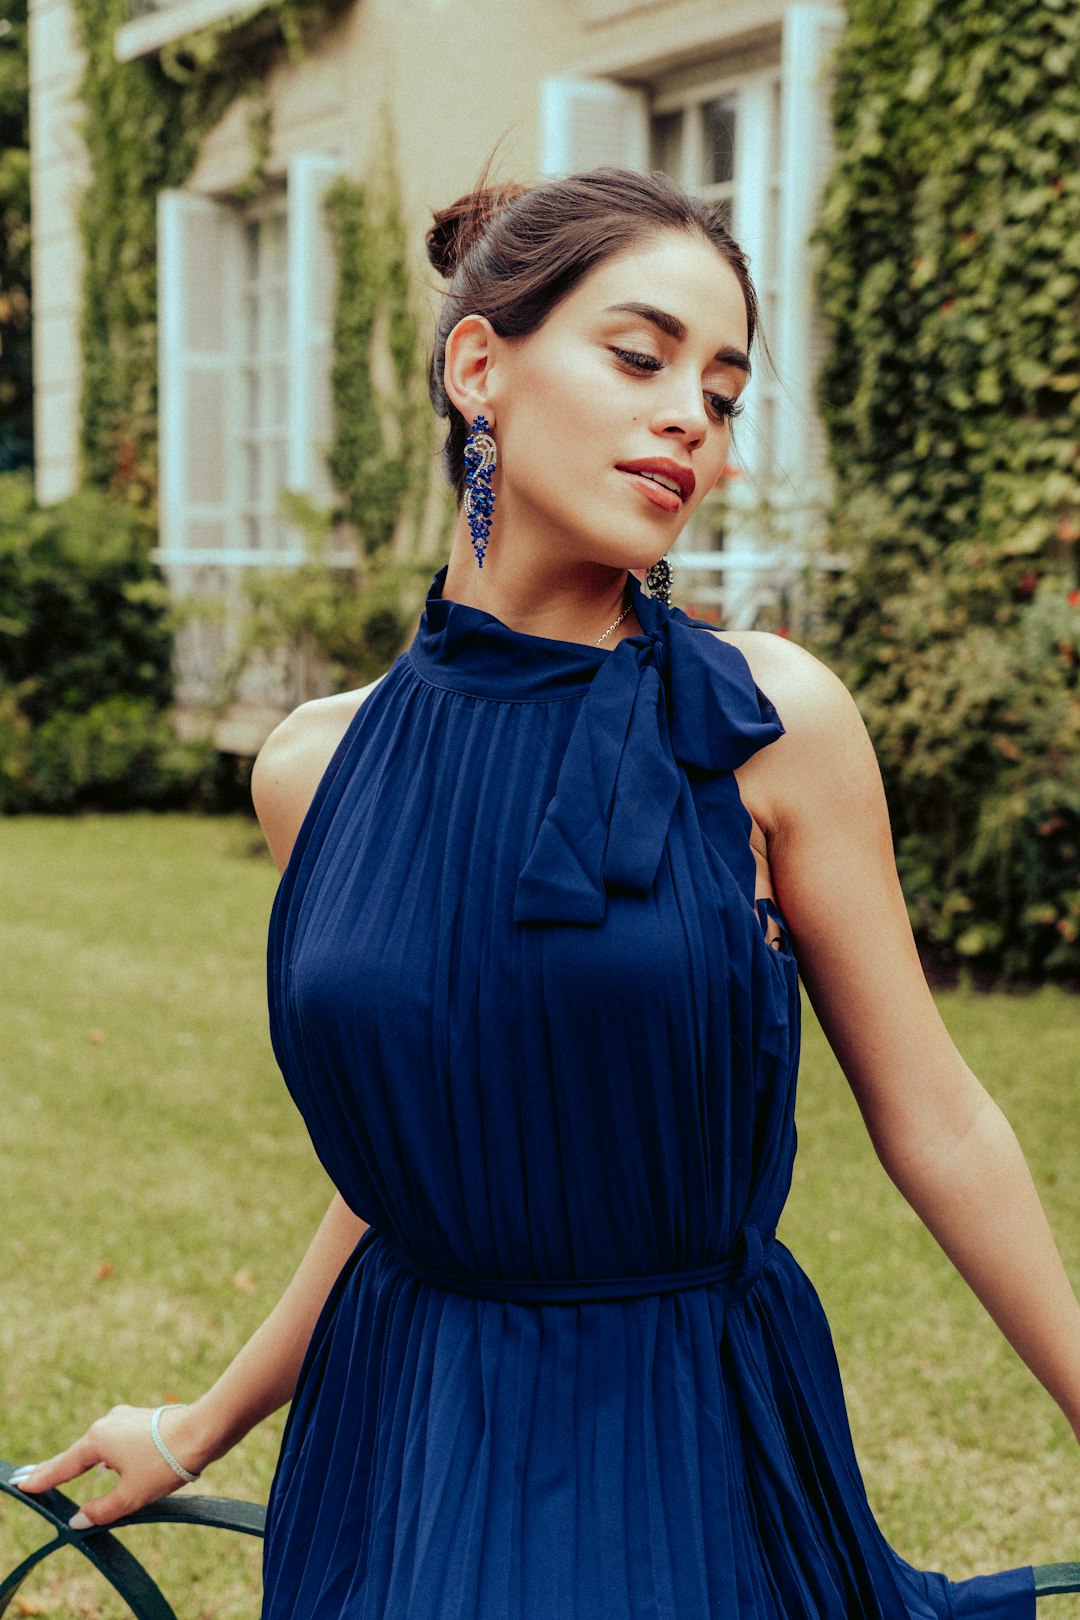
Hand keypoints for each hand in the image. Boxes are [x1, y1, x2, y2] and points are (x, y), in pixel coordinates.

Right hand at [9, 1403, 206, 1528]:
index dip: (42, 1478)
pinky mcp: (142, 1419)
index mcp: (97, 1440)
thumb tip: (76, 1521)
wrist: (203, 1431)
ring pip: (100, 1446)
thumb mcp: (131, 1496)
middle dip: (58, 1467)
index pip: (63, 1466)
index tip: (21, 1483)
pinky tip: (111, 1465)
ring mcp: (125, 1418)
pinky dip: (107, 1455)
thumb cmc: (165, 1463)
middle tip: (34, 1478)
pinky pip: (117, 1441)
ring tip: (67, 1471)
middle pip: (78, 1453)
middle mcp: (107, 1423)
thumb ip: (101, 1511)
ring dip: (86, 1461)